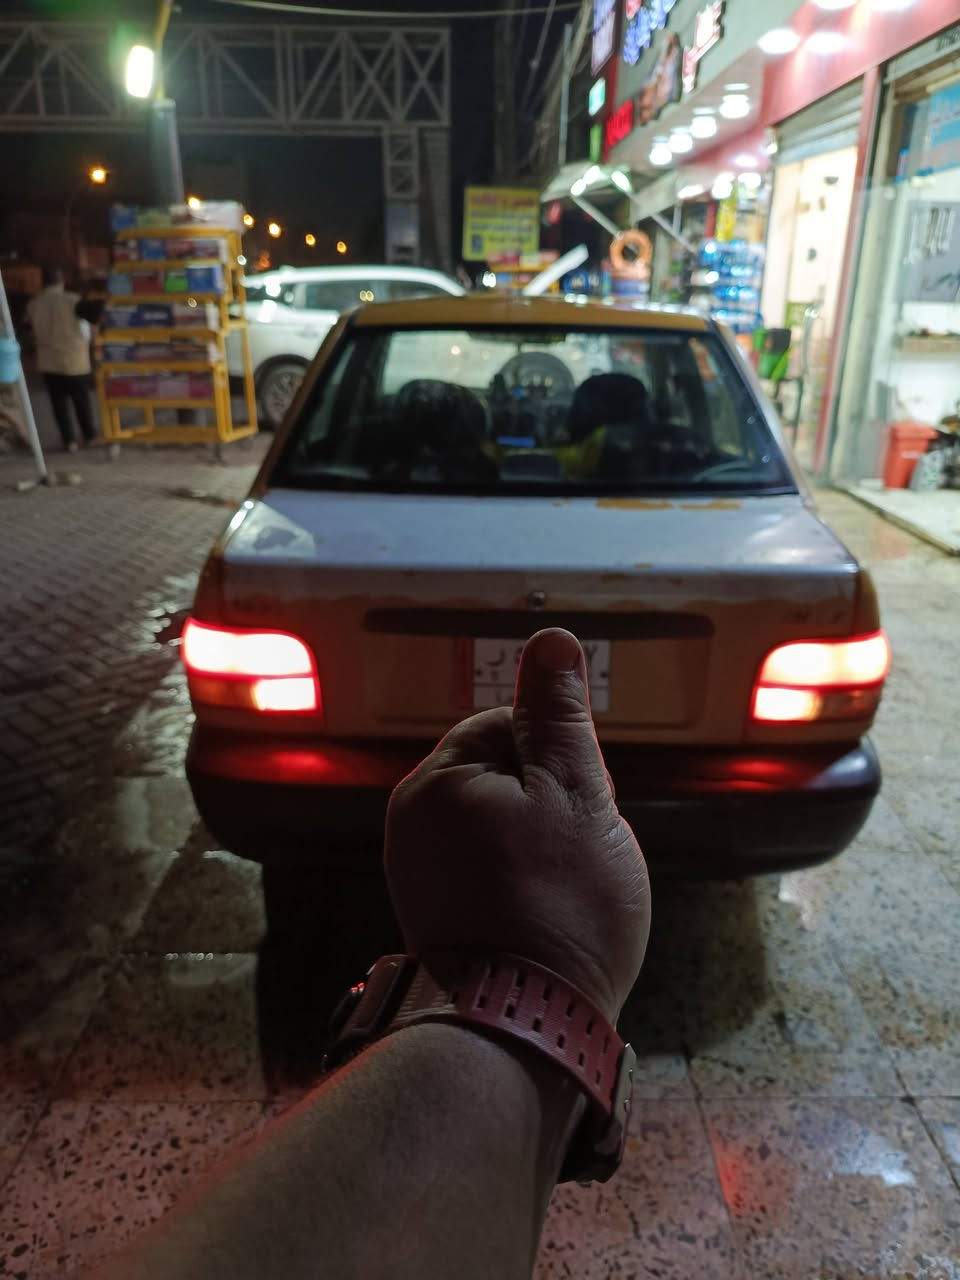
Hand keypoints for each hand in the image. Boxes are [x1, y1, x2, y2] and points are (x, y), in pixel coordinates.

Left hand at [385, 629, 649, 1020]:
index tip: (581, 810)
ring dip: (543, 846)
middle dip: (552, 805)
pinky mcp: (437, 915)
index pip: (509, 726)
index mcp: (436, 782)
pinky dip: (523, 883)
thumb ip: (559, 716)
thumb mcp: (574, 794)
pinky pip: (491, 872)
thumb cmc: (560, 906)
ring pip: (504, 826)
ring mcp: (420, 872)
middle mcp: (412, 822)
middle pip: (506, 777)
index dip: (561, 760)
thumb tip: (551, 640)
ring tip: (564, 892)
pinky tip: (545, 915)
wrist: (523, 1027)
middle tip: (577, 856)